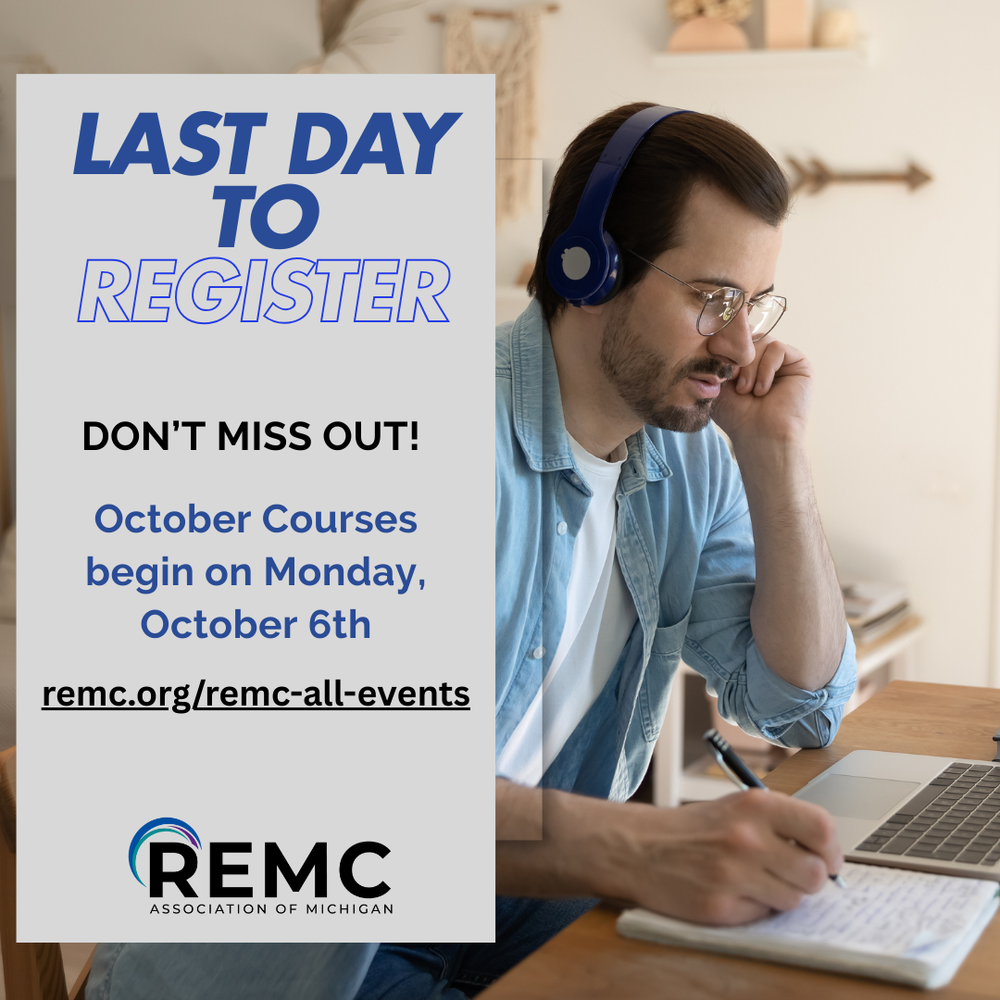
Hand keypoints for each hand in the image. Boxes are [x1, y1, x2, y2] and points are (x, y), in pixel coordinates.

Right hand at [613, 789, 842, 924]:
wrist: (639, 847)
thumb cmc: (692, 829)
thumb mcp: (735, 808)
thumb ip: (779, 823)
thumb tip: (826, 853)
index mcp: (755, 805)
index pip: (821, 827)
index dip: (832, 849)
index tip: (828, 858)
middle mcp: (748, 837)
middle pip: (815, 873)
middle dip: (809, 878)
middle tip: (791, 874)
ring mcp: (734, 874)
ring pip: (794, 899)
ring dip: (781, 895)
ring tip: (754, 881)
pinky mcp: (722, 906)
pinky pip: (764, 915)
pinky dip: (755, 908)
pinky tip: (733, 892)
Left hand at [711, 338, 812, 450]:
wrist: (759, 435)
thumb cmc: (737, 416)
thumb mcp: (717, 383)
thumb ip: (716, 358)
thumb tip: (720, 333)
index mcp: (747, 361)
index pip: (737, 337)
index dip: (726, 348)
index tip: (718, 368)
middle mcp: (765, 358)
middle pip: (748, 337)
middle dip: (737, 360)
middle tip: (734, 384)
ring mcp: (783, 361)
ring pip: (762, 341)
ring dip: (750, 368)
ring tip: (748, 391)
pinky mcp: (799, 363)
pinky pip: (777, 348)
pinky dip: (765, 369)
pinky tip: (763, 390)